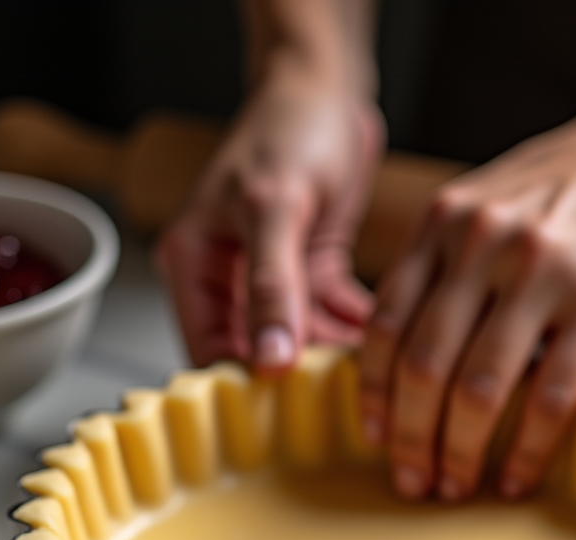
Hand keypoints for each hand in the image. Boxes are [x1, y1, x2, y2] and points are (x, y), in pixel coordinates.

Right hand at [155, 70, 383, 372]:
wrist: (328, 89)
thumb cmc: (286, 127)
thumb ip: (272, 288)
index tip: (288, 414)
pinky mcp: (310, 275)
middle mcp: (229, 280)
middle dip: (299, 378)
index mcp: (194, 266)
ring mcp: (271, 281)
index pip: (209, 351)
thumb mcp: (275, 207)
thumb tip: (268, 359)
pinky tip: (380, 342)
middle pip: (256, 354)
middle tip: (340, 400)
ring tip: (369, 375)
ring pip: (301, 342)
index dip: (246, 386)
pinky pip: (332, 318)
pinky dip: (355, 330)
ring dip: (334, 356)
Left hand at [359, 99, 575, 500]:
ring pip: (479, 390)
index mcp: (442, 224)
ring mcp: (543, 274)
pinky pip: (551, 397)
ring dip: (459, 453)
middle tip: (411, 481)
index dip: (373, 395)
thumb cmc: (556, 191)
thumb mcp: (477, 208)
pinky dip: (527, 451)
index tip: (376, 438)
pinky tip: (514, 479)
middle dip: (411, 439)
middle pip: (423, 367)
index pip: (384, 327)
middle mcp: (483, 246)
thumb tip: (400, 364)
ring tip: (454, 487)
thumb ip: (436, 270)